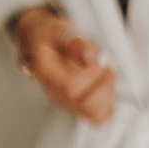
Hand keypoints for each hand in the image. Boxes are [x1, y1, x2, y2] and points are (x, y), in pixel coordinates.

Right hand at [12, 5, 116, 124]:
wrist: (39, 42)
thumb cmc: (48, 37)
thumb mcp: (58, 29)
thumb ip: (73, 41)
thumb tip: (88, 52)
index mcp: (46, 74)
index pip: (70, 86)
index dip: (92, 73)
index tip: (100, 57)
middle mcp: (54, 92)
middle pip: (84, 105)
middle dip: (104, 85)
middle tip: (108, 66)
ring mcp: (65, 101)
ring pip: (93, 113)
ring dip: (108, 94)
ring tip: (108, 74)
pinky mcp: (76, 105)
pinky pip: (97, 117)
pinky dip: (109, 105)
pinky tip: (108, 87)